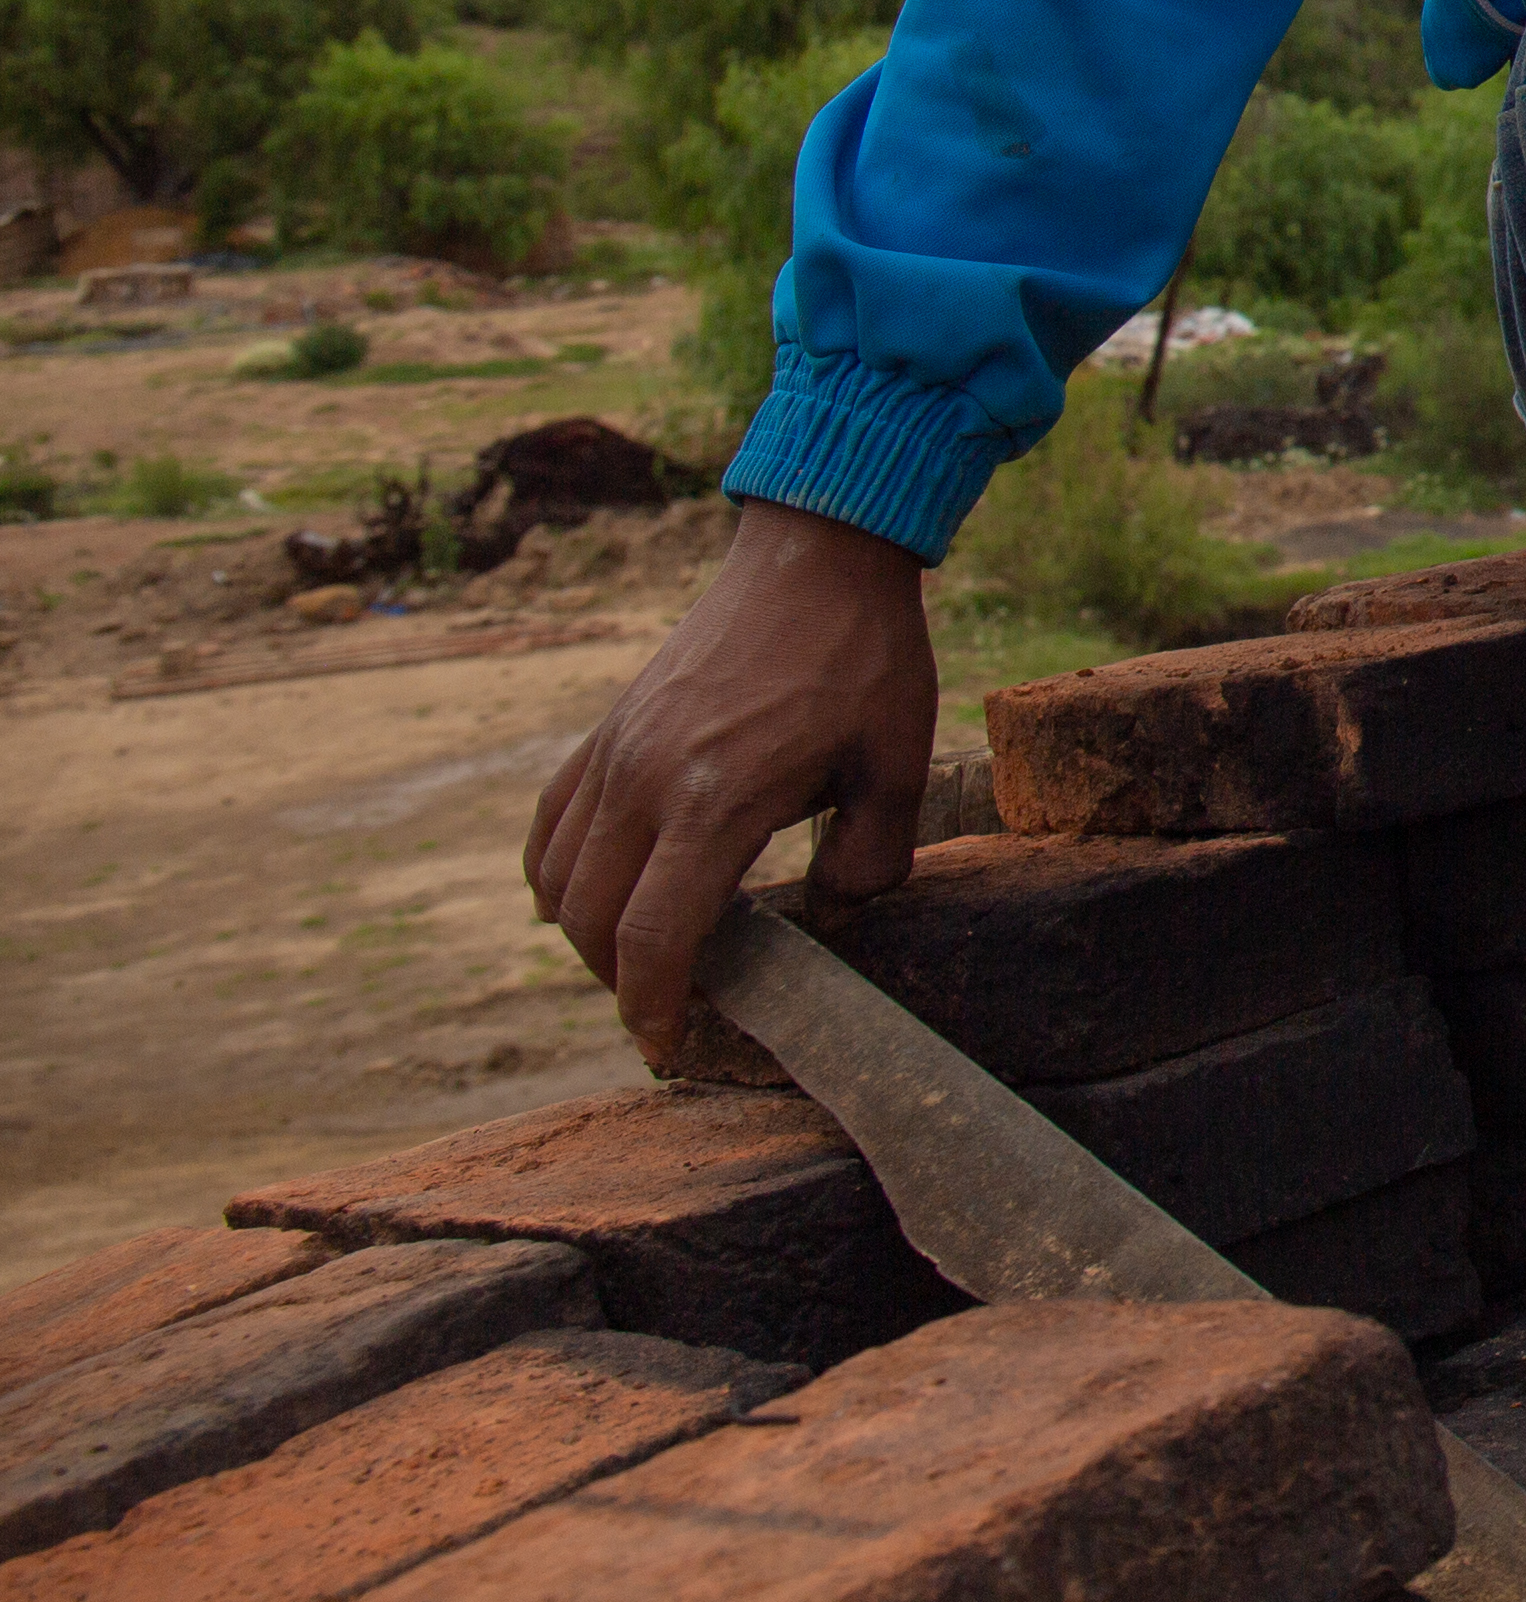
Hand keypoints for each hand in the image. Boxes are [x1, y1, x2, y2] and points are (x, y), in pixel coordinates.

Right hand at [525, 502, 936, 1060]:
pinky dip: (559, 874)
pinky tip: (605, 890)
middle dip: (620, 981)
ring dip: (588, 933)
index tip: (665, 1044)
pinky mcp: (606, 728)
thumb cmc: (866, 660)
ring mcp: (614, 750)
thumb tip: (835, 914)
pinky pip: (550, 824)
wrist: (816, 557)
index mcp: (716, 798)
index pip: (654, 935)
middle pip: (590, 922)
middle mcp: (645, 779)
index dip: (652, 1006)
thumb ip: (872, 857)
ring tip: (646, 952)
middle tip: (670, 1004)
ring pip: (556, 878)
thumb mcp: (899, 764)